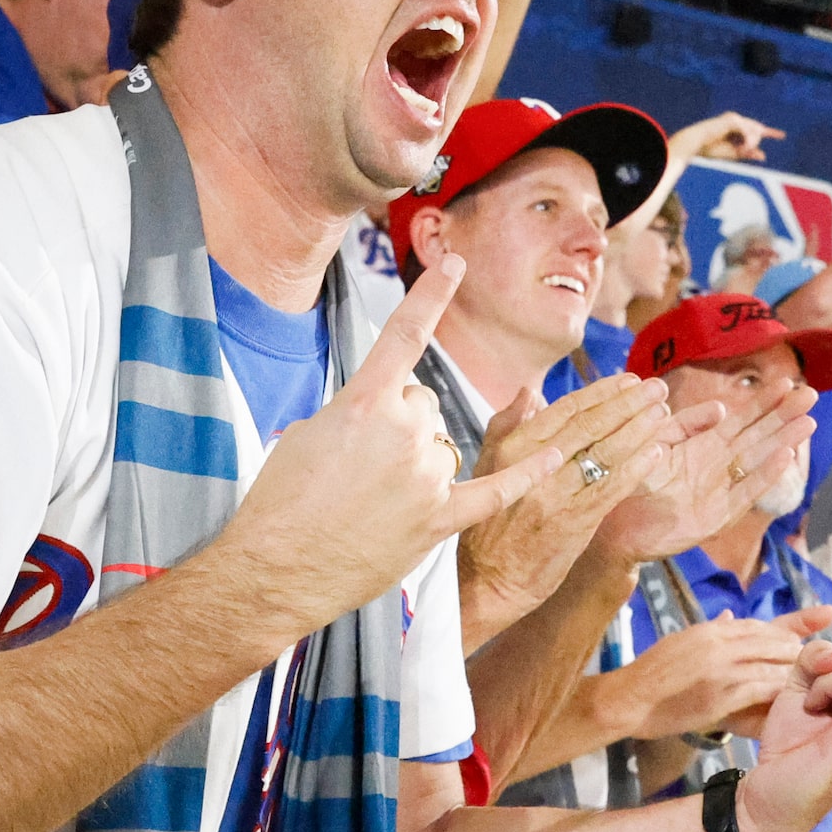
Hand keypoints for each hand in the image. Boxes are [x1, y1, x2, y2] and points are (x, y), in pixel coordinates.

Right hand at [217, 258, 563, 634]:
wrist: (275, 568)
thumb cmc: (282, 502)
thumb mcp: (310, 433)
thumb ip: (357, 410)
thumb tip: (384, 409)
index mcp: (365, 402)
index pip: (405, 334)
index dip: (432, 294)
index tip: (457, 263)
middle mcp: (404, 431)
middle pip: (424, 402)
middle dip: (400, 423)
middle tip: (360, 465)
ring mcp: (427, 476)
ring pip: (442, 443)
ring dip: (418, 460)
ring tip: (373, 498)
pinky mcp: (440, 518)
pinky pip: (495, 490)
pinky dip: (527, 475)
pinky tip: (556, 457)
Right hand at [459, 374, 688, 634]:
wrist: (487, 582)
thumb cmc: (488, 525)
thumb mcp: (487, 469)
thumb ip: (507, 426)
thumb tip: (531, 390)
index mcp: (513, 448)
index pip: (564, 410)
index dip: (600, 392)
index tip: (629, 380)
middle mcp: (533, 466)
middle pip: (589, 426)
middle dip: (628, 403)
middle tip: (657, 388)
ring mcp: (554, 495)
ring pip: (604, 453)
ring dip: (638, 429)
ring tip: (662, 412)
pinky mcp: (573, 523)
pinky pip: (610, 488)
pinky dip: (635, 467)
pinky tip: (656, 451)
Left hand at [595, 377, 816, 566]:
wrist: (618, 524)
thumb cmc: (635, 482)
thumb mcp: (657, 443)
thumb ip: (685, 424)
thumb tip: (722, 409)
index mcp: (706, 446)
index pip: (741, 419)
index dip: (763, 401)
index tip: (785, 382)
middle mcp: (720, 466)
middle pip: (758, 435)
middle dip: (784, 415)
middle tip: (811, 394)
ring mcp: (722, 490)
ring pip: (758, 459)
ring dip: (783, 440)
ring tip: (808, 421)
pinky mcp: (718, 516)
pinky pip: (745, 492)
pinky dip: (765, 475)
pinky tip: (784, 456)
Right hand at [613, 607, 831, 740]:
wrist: (628, 699)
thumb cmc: (652, 674)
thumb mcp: (681, 642)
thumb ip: (710, 630)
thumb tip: (729, 616)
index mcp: (711, 631)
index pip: (759, 624)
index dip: (791, 625)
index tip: (817, 622)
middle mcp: (718, 644)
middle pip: (771, 641)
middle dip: (796, 649)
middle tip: (819, 657)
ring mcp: (720, 669)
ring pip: (770, 663)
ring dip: (792, 671)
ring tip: (811, 678)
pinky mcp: (719, 696)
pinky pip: (759, 689)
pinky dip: (777, 690)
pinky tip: (790, 695)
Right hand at [668, 111, 782, 164]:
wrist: (695, 144)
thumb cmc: (709, 149)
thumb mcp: (733, 153)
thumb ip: (748, 153)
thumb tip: (764, 156)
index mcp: (735, 127)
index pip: (756, 129)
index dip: (770, 132)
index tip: (782, 135)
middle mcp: (736, 120)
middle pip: (757, 131)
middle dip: (753, 143)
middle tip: (744, 151)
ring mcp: (735, 118)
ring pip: (754, 132)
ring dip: (749, 144)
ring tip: (740, 150)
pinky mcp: (733, 120)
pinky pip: (748, 132)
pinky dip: (747, 142)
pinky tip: (742, 147)